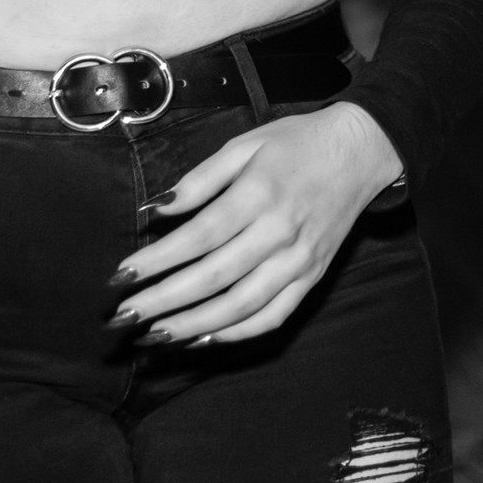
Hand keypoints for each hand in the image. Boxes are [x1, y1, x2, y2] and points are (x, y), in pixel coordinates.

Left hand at [110, 103, 402, 345]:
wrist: (361, 151)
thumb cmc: (297, 143)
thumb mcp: (246, 144)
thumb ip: (201, 179)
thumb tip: (158, 210)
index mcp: (260, 193)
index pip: (199, 236)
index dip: (157, 261)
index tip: (121, 276)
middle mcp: (280, 231)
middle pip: (213, 277)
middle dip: (163, 301)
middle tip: (123, 317)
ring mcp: (299, 259)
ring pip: (241, 305)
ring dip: (193, 325)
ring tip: (154, 336)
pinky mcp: (312, 277)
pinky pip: (274, 316)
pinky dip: (238, 333)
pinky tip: (204, 339)